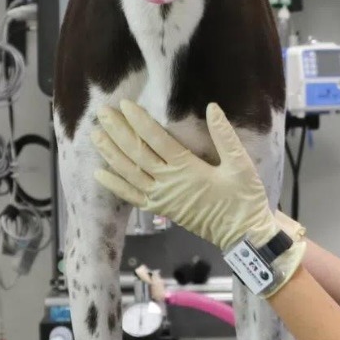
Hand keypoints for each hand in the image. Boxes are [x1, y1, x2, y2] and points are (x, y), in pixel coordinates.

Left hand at [91, 100, 293, 254]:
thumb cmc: (243, 198)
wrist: (242, 234)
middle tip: (102, 114)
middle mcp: (168, 183)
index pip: (157, 140)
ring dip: (111, 154)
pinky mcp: (161, 209)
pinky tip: (100, 174)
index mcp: (187, 169)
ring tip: (96, 136)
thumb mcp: (241, 165)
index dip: (140, 122)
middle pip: (137, 154)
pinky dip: (115, 185)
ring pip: (130, 173)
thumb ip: (225, 136)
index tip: (125, 105)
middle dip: (118, 132)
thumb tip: (212, 107)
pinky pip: (132, 197)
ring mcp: (162, 198)